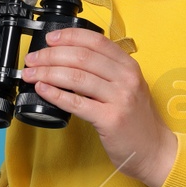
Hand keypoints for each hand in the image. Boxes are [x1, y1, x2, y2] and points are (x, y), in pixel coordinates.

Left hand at [22, 26, 178, 186]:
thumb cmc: (136, 119)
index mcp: (129, 66)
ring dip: (47, 73)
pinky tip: (43, 89)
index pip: (95, 41)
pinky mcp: (110, 119)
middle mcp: (126, 78)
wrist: (154, 150)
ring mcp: (120, 98)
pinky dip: (55, 94)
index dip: (69, 36)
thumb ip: (106, 71)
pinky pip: (76, 102)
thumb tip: (67, 59)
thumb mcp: (128, 87)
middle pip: (81, 56)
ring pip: (75, 77)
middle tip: (33, 59)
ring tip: (31, 74)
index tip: (50, 39)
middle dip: (51, 55)